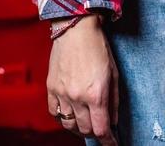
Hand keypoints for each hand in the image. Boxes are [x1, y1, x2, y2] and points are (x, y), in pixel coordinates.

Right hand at [46, 15, 118, 142]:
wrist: (75, 29)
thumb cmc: (97, 47)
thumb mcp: (113, 75)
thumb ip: (113, 101)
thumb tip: (112, 121)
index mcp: (96, 94)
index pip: (101, 130)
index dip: (108, 142)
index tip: (112, 143)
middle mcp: (77, 97)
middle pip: (85, 130)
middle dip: (95, 133)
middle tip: (100, 129)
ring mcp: (62, 93)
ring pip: (69, 124)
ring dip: (79, 128)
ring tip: (85, 123)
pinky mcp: (51, 87)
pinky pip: (54, 112)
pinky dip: (63, 118)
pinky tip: (70, 115)